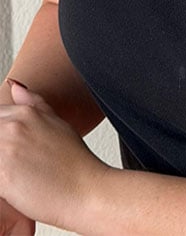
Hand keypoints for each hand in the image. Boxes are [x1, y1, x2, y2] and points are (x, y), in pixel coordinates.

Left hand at [0, 82, 106, 231]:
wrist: (86, 191)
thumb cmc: (74, 162)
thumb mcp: (56, 122)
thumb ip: (32, 102)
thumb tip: (14, 85)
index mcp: (25, 113)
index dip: (1, 133)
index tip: (9, 146)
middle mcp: (13, 128)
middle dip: (0, 148)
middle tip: (15, 160)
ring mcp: (6, 151)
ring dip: (0, 161)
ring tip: (17, 171)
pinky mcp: (2, 177)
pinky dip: (0, 179)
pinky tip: (14, 185)